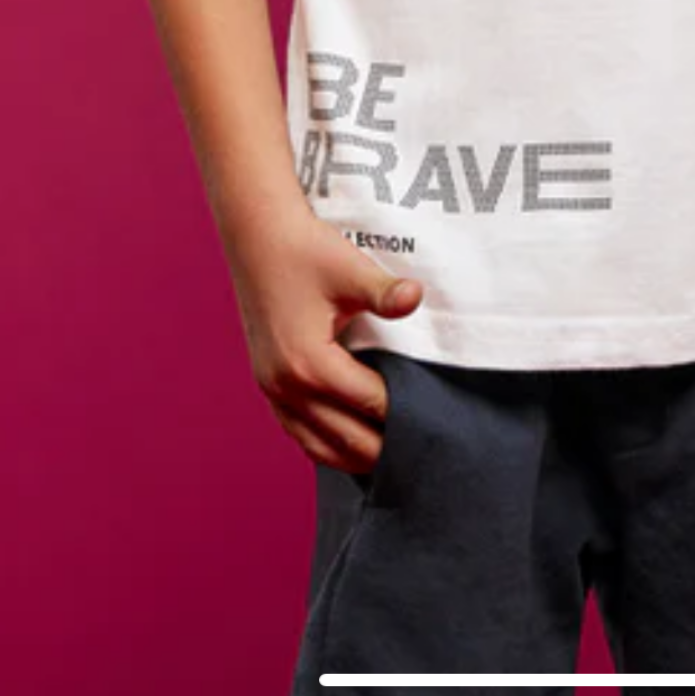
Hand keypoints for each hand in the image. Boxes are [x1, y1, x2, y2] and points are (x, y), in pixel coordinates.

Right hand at [221, 205, 424, 474]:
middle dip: (385, 447)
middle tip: (424, 448)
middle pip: (347, 440)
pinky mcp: (267, 386)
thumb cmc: (305, 251)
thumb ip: (385, 292)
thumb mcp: (349, 269)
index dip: (406, 412)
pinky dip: (328, 446)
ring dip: (356, 456)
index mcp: (310, 364)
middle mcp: (287, 387)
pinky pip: (300, 434)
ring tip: (394, 458)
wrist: (258, 237)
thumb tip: (416, 296)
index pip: (371, 403)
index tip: (437, 420)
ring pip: (320, 447)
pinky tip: (352, 445)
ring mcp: (272, 391)